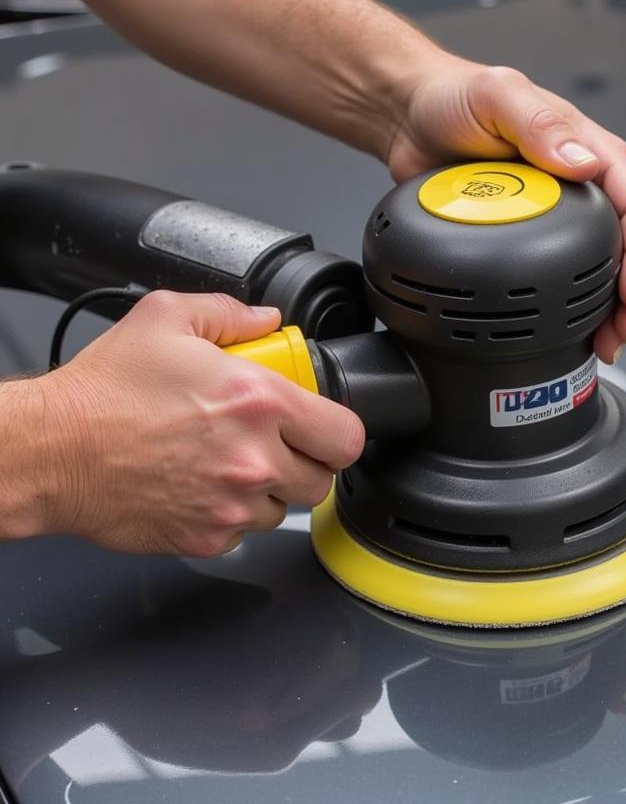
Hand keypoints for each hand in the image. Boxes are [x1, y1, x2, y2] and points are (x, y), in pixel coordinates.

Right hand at [38, 291, 363, 555]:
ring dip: (268, 490)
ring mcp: (231, 506)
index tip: (324, 426)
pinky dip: (231, 516)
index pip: (346, 435)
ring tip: (229, 462)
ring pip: (284, 510)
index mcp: (259, 402)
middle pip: (322, 480)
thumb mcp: (166, 319)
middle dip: (306, 461)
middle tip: (277, 444)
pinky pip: (243, 533)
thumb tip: (266, 319)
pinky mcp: (205, 539)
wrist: (50, 451)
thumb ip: (229, 314)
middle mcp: (254, 459)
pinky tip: (201, 487)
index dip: (339, 431)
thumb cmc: (103, 391)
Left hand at [388, 59, 625, 362]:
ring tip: (612, 342)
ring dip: (617, 309)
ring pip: (609, 267)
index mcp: (589, 149)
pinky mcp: (533, 237)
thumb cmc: (454, 97)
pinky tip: (582, 331)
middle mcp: (585, 185)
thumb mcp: (498, 97)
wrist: (409, 119)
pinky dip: (582, 308)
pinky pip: (569, 276)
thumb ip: (538, 123)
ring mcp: (562, 215)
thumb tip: (583, 162)